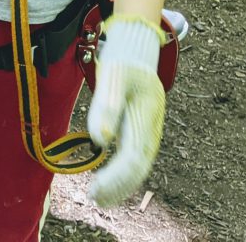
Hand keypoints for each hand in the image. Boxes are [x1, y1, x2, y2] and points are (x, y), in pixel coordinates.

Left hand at [87, 16, 165, 206]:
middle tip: (94, 198)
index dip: (114, 177)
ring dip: (119, 183)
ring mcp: (148, 130)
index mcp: (147, 117)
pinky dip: (121, 171)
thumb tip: (98, 141)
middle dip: (117, 186)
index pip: (132, 158)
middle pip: (138, 167)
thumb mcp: (113, 78)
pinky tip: (107, 180)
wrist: (136, 47)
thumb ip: (106, 107)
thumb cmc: (123, 61)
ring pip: (138, 165)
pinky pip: (134, 156)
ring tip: (99, 197)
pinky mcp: (141, 129)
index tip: (94, 188)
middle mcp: (151, 128)